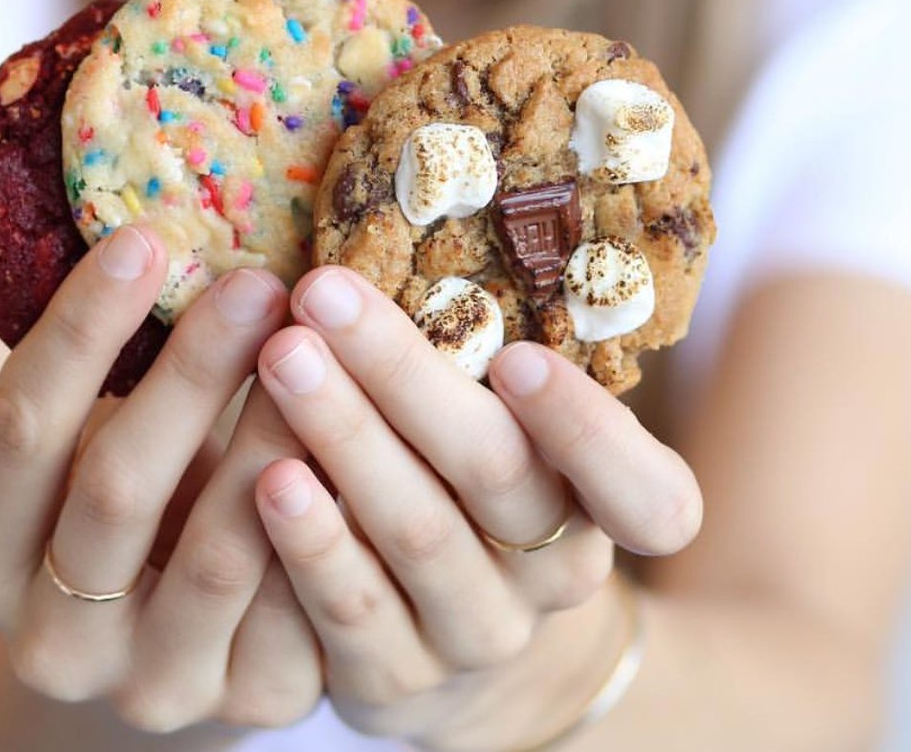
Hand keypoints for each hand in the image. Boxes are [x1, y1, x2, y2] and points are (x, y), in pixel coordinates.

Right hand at [0, 227, 321, 733]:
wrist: (176, 639)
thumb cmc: (134, 503)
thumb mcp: (97, 446)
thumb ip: (114, 376)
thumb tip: (169, 230)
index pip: (21, 431)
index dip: (79, 329)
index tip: (143, 237)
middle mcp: (51, 643)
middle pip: (117, 486)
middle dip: (192, 369)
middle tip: (257, 280)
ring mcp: (151, 686)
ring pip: (218, 549)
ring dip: (275, 433)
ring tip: (321, 346)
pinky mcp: (250, 701)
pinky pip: (299, 602)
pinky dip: (332, 511)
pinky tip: (371, 432)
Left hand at [252, 266, 701, 749]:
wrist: (457, 635)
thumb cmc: (482, 491)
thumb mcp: (519, 437)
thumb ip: (489, 365)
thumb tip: (407, 232)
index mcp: (606, 509)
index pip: (646, 496)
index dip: (587, 431)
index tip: (516, 358)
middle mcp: (555, 575)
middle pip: (495, 474)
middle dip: (404, 375)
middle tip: (326, 293)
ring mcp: (477, 633)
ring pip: (416, 533)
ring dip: (343, 437)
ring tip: (282, 359)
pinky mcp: (396, 678)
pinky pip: (351, 609)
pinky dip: (310, 539)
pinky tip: (264, 478)